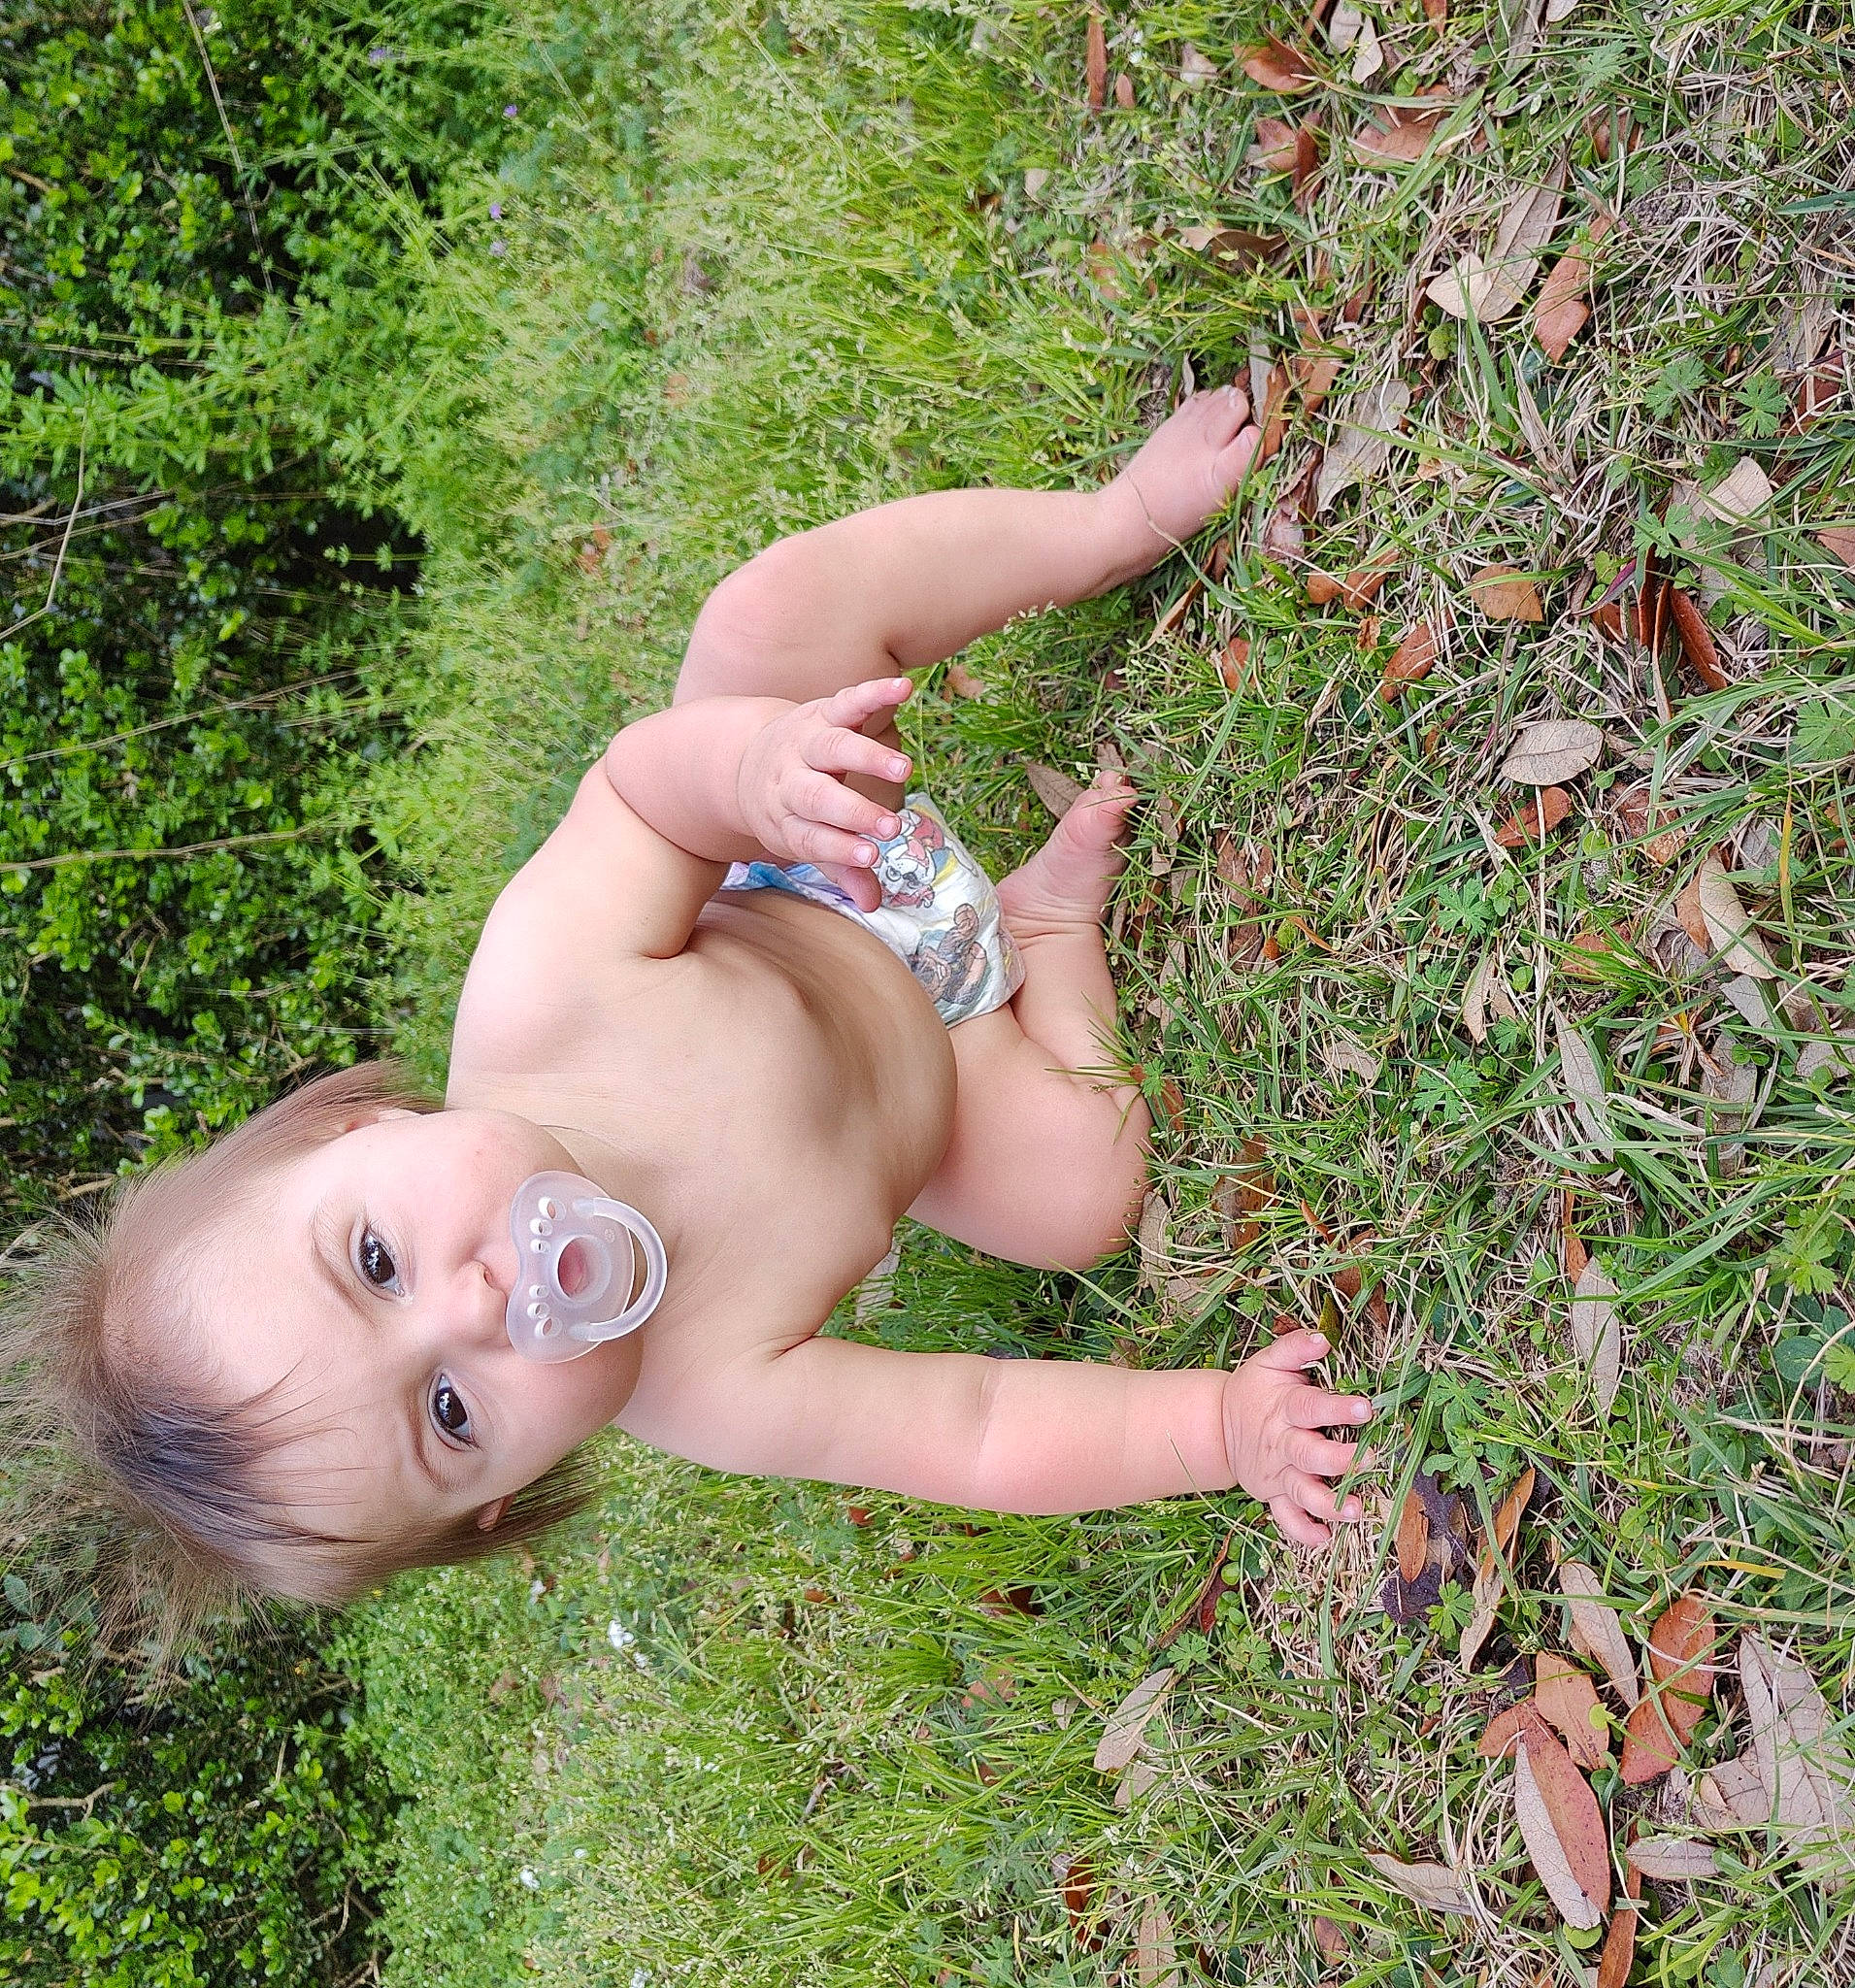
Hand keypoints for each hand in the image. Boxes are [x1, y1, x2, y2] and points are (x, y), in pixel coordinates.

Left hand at [736, 677, 913, 911]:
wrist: (744, 760)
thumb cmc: (788, 810)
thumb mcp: (803, 840)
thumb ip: (841, 867)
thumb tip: (873, 904)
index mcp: (784, 818)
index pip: (810, 837)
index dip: (840, 846)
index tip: (871, 855)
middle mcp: (789, 780)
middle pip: (817, 795)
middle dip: (853, 811)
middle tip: (889, 826)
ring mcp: (804, 743)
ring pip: (833, 748)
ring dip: (867, 757)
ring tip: (904, 769)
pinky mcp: (820, 713)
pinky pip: (847, 700)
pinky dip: (874, 693)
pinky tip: (904, 689)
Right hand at [1220, 1331, 1372, 1548]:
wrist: (1217, 1426)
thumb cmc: (1254, 1391)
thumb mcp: (1268, 1362)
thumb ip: (1295, 1348)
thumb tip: (1323, 1338)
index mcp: (1285, 1408)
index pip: (1312, 1407)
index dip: (1337, 1408)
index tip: (1366, 1408)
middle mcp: (1283, 1444)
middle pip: (1310, 1455)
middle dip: (1340, 1460)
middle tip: (1369, 1461)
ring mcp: (1278, 1473)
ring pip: (1303, 1492)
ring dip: (1328, 1504)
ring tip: (1355, 1511)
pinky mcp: (1274, 1495)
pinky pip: (1285, 1518)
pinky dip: (1302, 1531)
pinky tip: (1324, 1540)